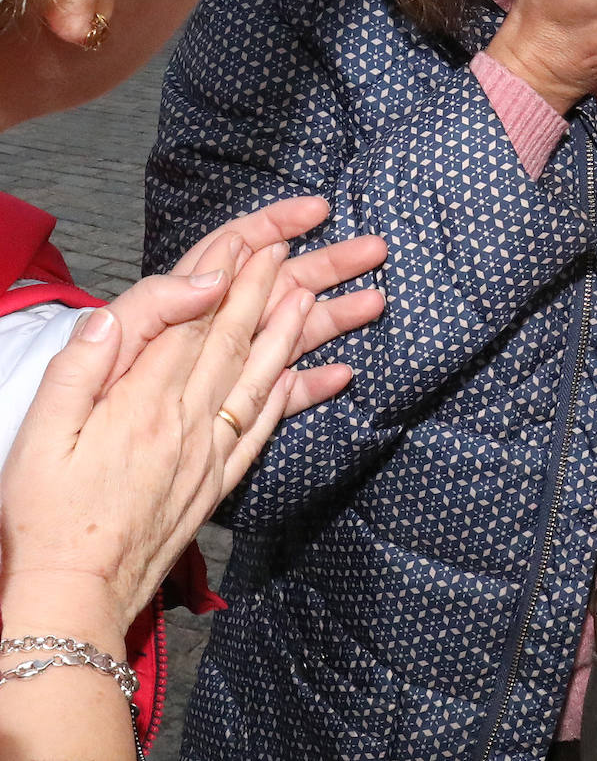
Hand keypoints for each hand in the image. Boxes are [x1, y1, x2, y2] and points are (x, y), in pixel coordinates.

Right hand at [0, 212, 382, 642]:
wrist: (75, 598)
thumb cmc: (46, 516)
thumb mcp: (42, 431)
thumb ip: (84, 365)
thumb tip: (115, 314)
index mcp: (142, 399)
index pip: (194, 320)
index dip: (226, 276)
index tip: (250, 240)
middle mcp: (186, 420)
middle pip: (233, 338)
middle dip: (264, 286)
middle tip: (289, 247)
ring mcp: (208, 451)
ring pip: (259, 376)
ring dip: (288, 330)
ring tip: (312, 294)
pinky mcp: (216, 481)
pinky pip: (261, 428)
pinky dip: (287, 396)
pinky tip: (300, 374)